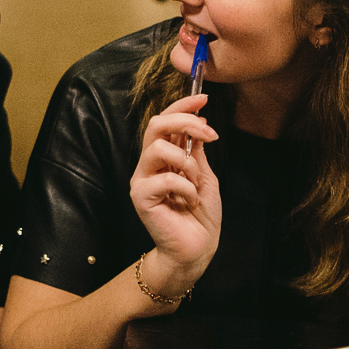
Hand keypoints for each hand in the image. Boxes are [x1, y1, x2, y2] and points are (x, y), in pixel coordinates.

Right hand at [130, 95, 220, 284]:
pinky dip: (186, 188)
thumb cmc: (200, 216)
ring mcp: (142, 180)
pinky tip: (188, 201)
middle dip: (184, 122)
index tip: (203, 99)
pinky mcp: (141, 197)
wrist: (197, 249)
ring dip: (187, 163)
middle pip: (154, 125)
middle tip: (208, 132)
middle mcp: (148, 165)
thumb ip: (195, 151)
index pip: (164, 122)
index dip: (182, 107)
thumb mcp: (204, 176)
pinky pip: (164, 179)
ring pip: (158, 149)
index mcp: (163, 157)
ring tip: (196, 183)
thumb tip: (197, 123)